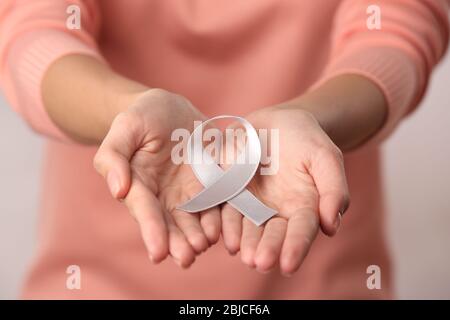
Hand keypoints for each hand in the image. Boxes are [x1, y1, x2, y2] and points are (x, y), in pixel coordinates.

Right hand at [94, 89, 220, 267]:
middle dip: (178, 243)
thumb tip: (118, 190)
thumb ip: (114, 156)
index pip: (145, 210)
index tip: (159, 253)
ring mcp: (188, 192)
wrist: (172, 109)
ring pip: (194, 220)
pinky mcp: (210, 185)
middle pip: (170, 224)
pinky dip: (220, 218)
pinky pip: (216, 204)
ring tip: (205, 245)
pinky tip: (223, 228)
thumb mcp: (126, 127)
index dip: (152, 231)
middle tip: (187, 258)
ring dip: (199, 236)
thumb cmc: (143, 116)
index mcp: (139, 185)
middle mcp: (163, 196)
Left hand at [221, 106, 349, 275]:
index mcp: (304, 207)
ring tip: (242, 253)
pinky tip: (224, 234)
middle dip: (267, 249)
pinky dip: (225, 222)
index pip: (301, 231)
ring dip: (244, 241)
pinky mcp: (230, 192)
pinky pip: (226, 209)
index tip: (288, 264)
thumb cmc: (306, 139)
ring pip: (247, 227)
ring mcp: (252, 204)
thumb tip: (331, 227)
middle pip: (272, 234)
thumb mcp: (325, 157)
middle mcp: (276, 212)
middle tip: (260, 262)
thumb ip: (333, 189)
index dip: (296, 247)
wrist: (277, 121)